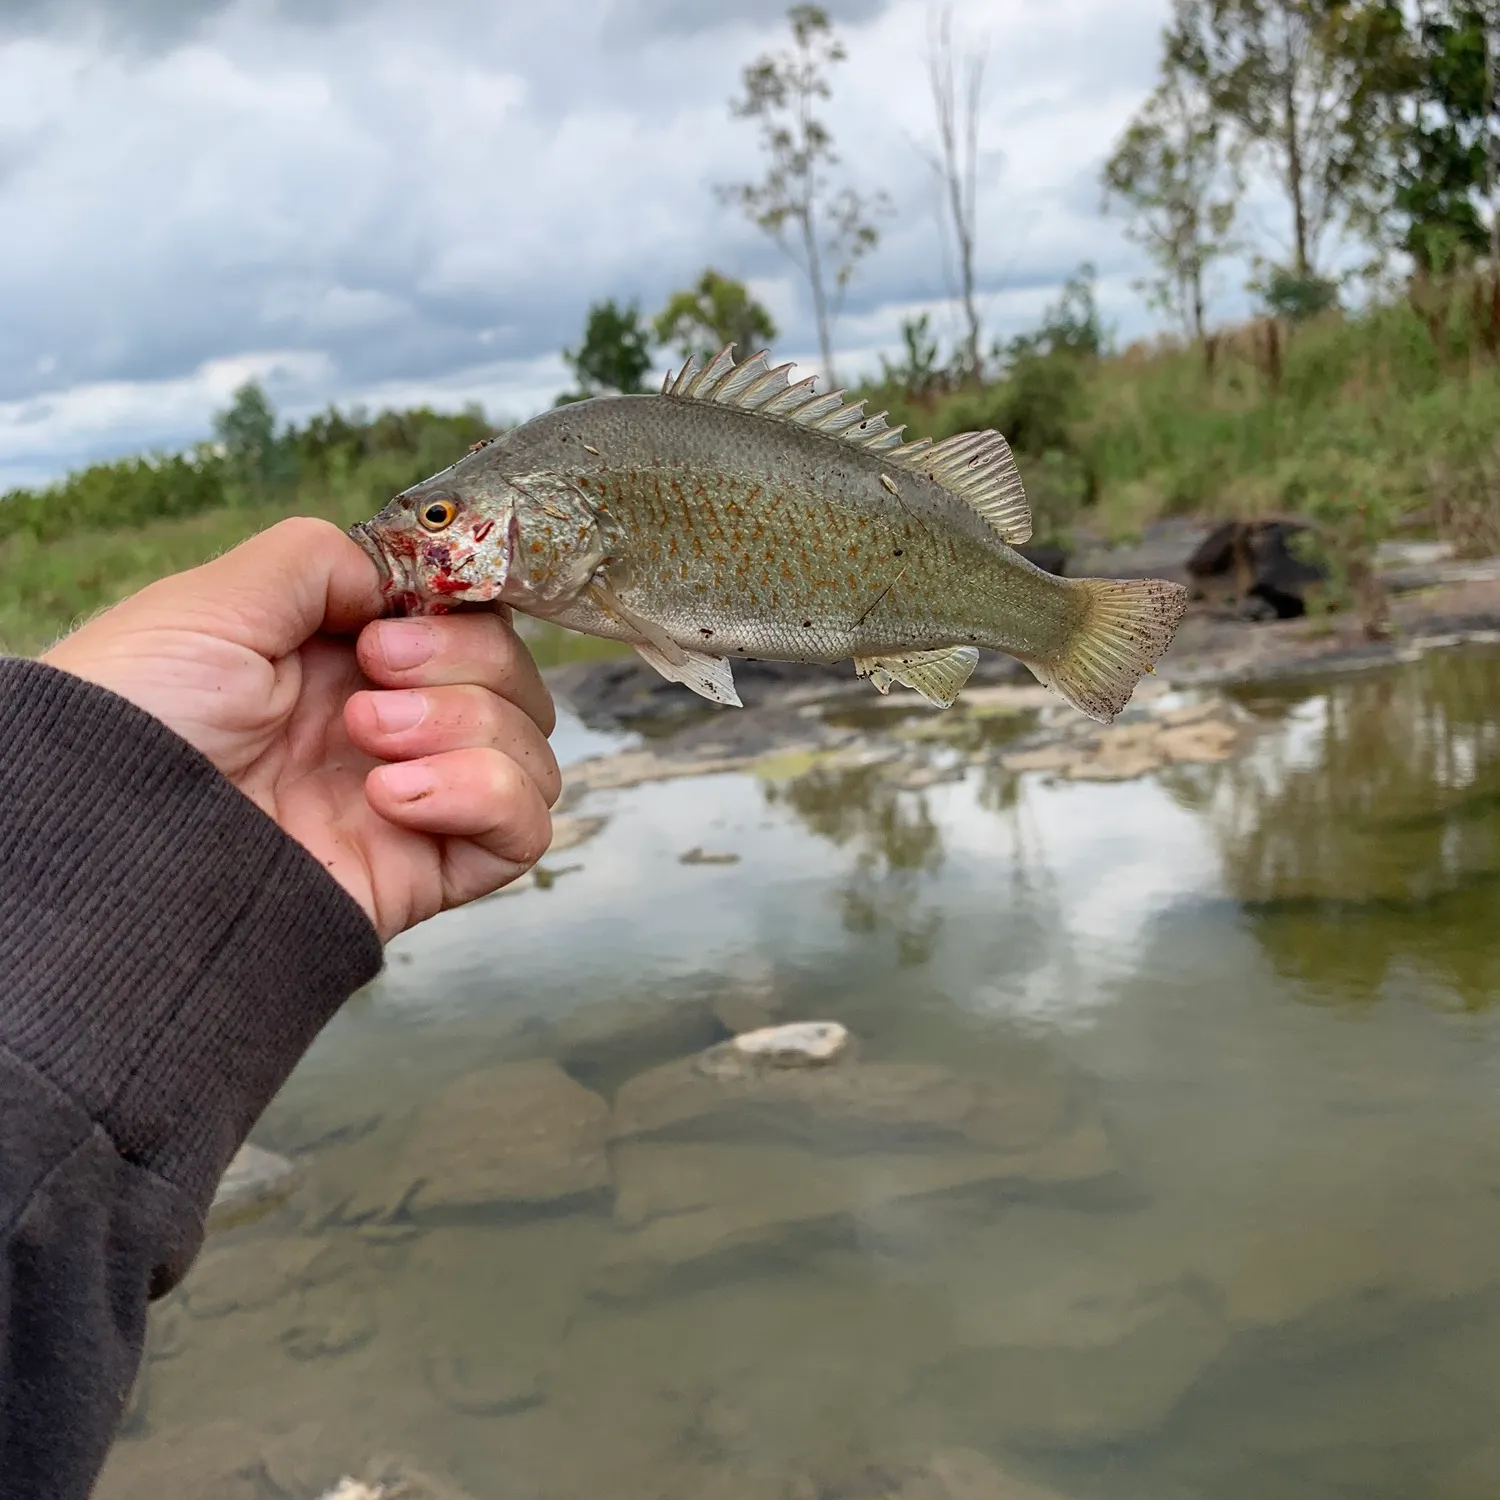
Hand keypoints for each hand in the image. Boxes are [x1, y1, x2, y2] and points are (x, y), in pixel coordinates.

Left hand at [41, 517, 558, 940]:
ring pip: (533, 750)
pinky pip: (525, 830)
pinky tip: (395, 798)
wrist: (109, 846)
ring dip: (469, 728)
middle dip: (465, 664)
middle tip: (378, 678)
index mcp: (347, 661)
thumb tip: (402, 581)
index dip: (460, 610)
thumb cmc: (135, 720)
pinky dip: (484, 796)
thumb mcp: (211, 604)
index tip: (399, 617)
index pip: (468, 621)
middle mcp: (394, 727)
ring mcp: (418, 799)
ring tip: (371, 746)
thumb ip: (318, 561)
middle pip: (516, 680)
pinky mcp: (429, 869)